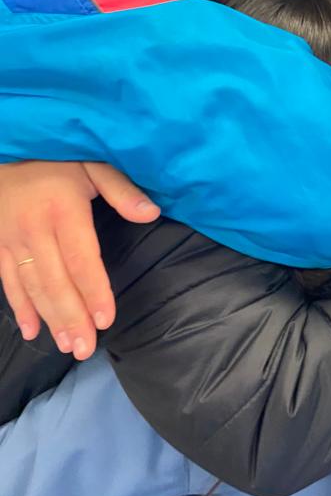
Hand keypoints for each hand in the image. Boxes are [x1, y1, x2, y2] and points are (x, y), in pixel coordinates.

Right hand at [0, 161, 159, 358]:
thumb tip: (151, 213)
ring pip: (32, 287)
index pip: (82, 259)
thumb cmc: (56, 156)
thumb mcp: (92, 162)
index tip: (106, 319)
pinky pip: (7, 281)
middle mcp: (35, 229)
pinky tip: (32, 330)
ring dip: (50, 319)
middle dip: (72, 318)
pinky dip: (19, 307)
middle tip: (86, 350)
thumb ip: (121, 189)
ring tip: (68, 346)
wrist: (7, 146)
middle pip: (56, 281)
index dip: (94, 291)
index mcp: (63, 209)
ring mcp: (12, 239)